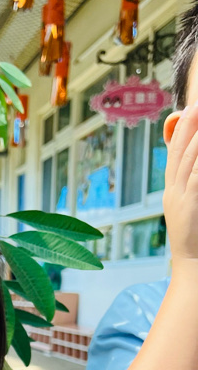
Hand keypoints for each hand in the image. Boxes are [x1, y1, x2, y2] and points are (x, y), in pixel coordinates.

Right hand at [164, 101, 197, 267]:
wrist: (192, 264)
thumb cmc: (196, 238)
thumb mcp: (191, 208)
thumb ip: (192, 188)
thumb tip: (194, 171)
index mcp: (173, 191)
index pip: (174, 156)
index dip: (180, 132)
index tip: (188, 111)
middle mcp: (173, 191)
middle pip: (178, 153)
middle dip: (185, 127)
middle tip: (193, 105)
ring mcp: (180, 197)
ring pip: (186, 160)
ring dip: (194, 137)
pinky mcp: (190, 204)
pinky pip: (194, 176)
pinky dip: (197, 158)